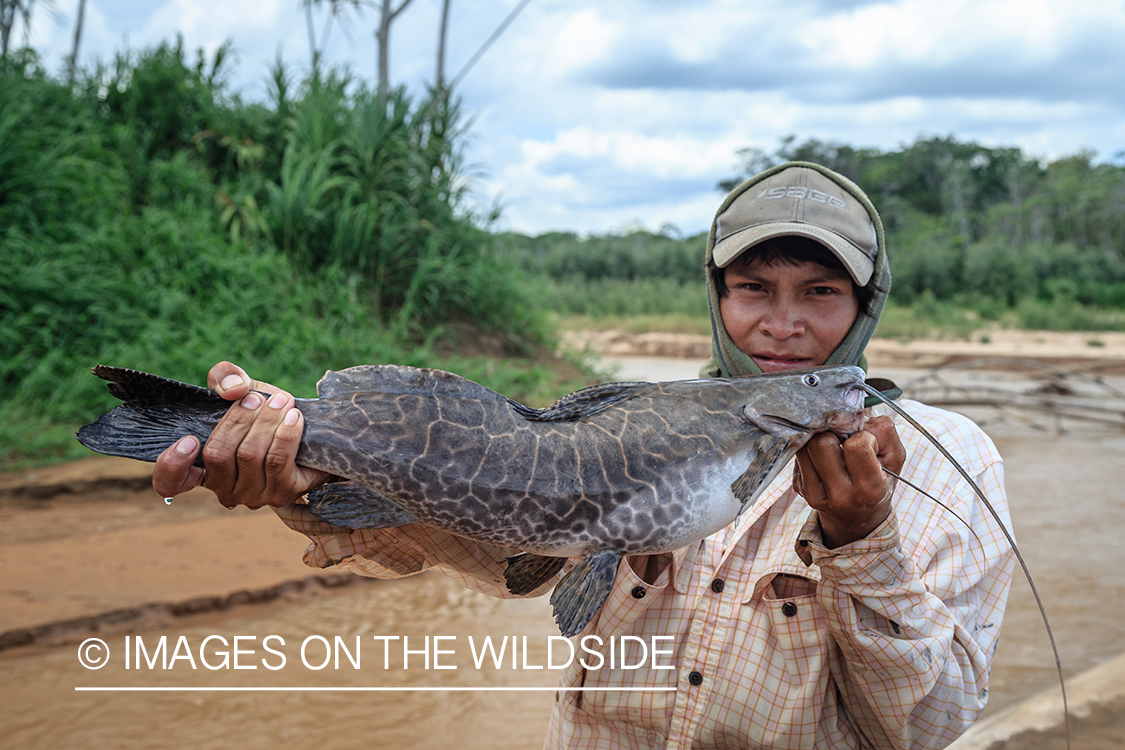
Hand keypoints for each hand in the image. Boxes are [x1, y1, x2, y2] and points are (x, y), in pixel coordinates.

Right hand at [152, 361, 328, 508]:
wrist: (310, 434)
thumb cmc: (264, 414)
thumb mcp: (240, 389)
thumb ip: (225, 378)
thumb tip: (233, 389)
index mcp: (202, 468)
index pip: (170, 483)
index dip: (172, 465)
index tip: (189, 439)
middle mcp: (223, 488)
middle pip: (219, 455)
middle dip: (239, 420)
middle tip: (257, 398)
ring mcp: (252, 496)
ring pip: (250, 456)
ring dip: (267, 422)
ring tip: (281, 401)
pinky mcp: (282, 494)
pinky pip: (278, 462)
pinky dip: (285, 434)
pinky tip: (293, 417)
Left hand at [794, 415, 905, 547]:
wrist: (857, 518)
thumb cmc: (878, 482)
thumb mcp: (894, 460)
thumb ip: (885, 432)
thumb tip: (859, 412)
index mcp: (869, 489)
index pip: (856, 445)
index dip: (863, 436)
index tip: (867, 444)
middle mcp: (840, 495)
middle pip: (822, 443)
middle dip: (834, 434)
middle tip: (845, 442)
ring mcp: (815, 494)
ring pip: (805, 446)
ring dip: (819, 439)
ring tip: (834, 448)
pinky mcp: (800, 489)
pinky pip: (798, 455)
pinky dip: (810, 450)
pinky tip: (823, 459)